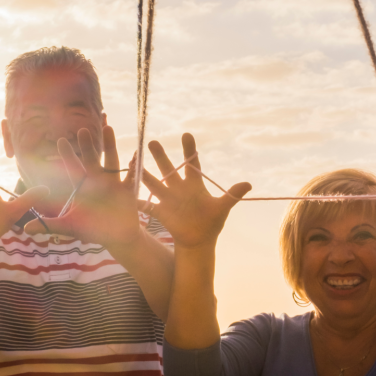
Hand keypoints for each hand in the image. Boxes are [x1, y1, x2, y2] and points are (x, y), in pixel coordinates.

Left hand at [23, 126, 143, 248]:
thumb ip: (49, 225)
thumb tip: (25, 228)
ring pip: (111, 161)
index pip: (73, 169)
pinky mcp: (127, 190)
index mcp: (83, 188)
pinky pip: (131, 176)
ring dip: (110, 145)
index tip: (60, 141)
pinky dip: (135, 166)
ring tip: (108, 128)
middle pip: (92, 160)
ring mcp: (113, 184)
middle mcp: (97, 182)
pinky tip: (137, 154)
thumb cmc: (92, 230)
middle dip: (88, 145)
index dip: (67, 155)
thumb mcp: (70, 227)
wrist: (116, 237)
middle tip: (82, 130)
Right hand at [140, 133, 250, 249]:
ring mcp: (168, 199)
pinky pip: (147, 205)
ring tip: (135, 161)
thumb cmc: (212, 222)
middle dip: (160, 156)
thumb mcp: (222, 207)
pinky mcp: (161, 211)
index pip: (191, 162)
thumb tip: (249, 184)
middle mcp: (179, 188)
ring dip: (145, 173)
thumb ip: (232, 195)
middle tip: (151, 142)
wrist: (199, 241)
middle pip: (168, 168)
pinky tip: (127, 195)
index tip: (186, 134)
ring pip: (154, 182)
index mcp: (194, 184)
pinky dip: (138, 201)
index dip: (189, 149)